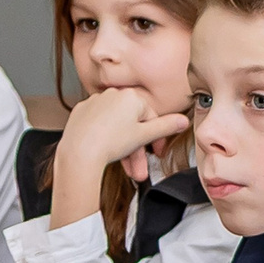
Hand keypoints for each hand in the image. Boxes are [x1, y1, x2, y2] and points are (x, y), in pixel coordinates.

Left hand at [61, 85, 190, 188]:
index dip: (157, 139)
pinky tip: (105, 151)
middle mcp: (113, 94)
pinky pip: (100, 125)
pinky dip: (105, 138)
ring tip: (124, 166)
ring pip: (117, 126)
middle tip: (139, 168)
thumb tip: (184, 121)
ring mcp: (95, 102)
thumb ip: (166, 127)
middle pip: (133, 124)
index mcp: (131, 97)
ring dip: (124, 147)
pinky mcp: (82, 112)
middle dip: (138, 149)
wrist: (79, 152)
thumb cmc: (111, 143)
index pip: (151, 118)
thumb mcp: (145, 136)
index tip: (157, 153)